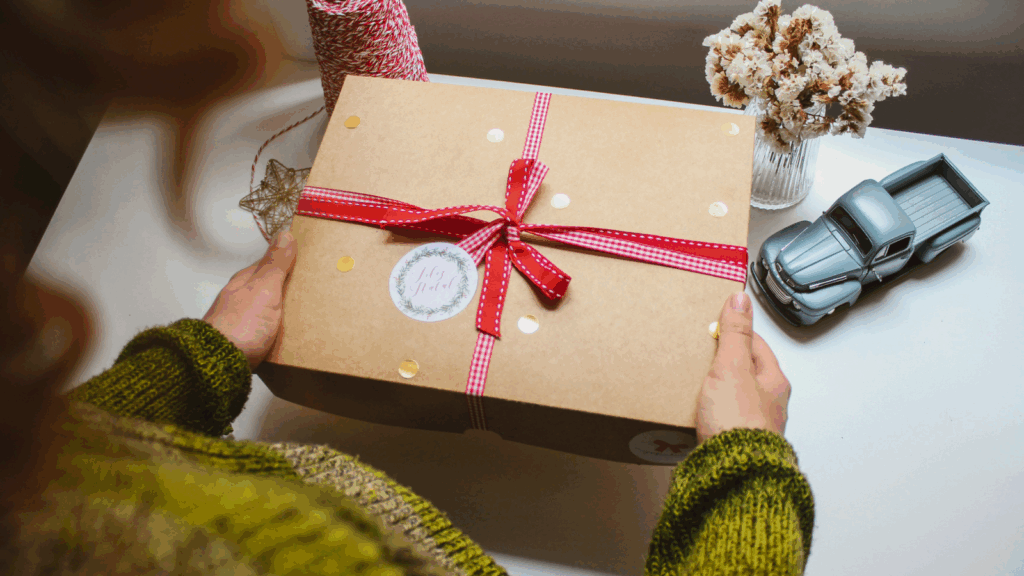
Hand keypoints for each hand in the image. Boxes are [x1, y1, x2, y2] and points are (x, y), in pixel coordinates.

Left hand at [203, 231, 296, 370]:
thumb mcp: (263, 289)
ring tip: (309, 313)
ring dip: (286, 310)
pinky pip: (268, 331)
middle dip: (290, 287)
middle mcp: (241, 298)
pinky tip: (291, 334)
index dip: (290, 260)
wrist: (219, 366)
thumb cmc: (241, 326)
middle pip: (270, 287)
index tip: (310, 260)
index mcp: (245, 281)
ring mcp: (242, 321)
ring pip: (269, 310)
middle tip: (316, 288)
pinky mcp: (246, 342)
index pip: (271, 263)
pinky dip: (280, 329)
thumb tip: (285, 234)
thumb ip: (275, 265)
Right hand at [697, 292, 790, 443]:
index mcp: (774, 382)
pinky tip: (697, 415)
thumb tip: (741, 300)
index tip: (716, 326)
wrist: (735, 473)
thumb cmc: (739, 424)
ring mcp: (754, 426)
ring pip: (736, 398)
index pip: (756, 345)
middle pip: (746, 373)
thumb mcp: (732, 368)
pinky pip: (723, 419)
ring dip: (718, 390)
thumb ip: (734, 334)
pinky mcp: (738, 444)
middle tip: (703, 354)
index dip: (735, 333)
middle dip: (725, 362)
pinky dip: (711, 413)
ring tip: (696, 385)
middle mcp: (769, 404)